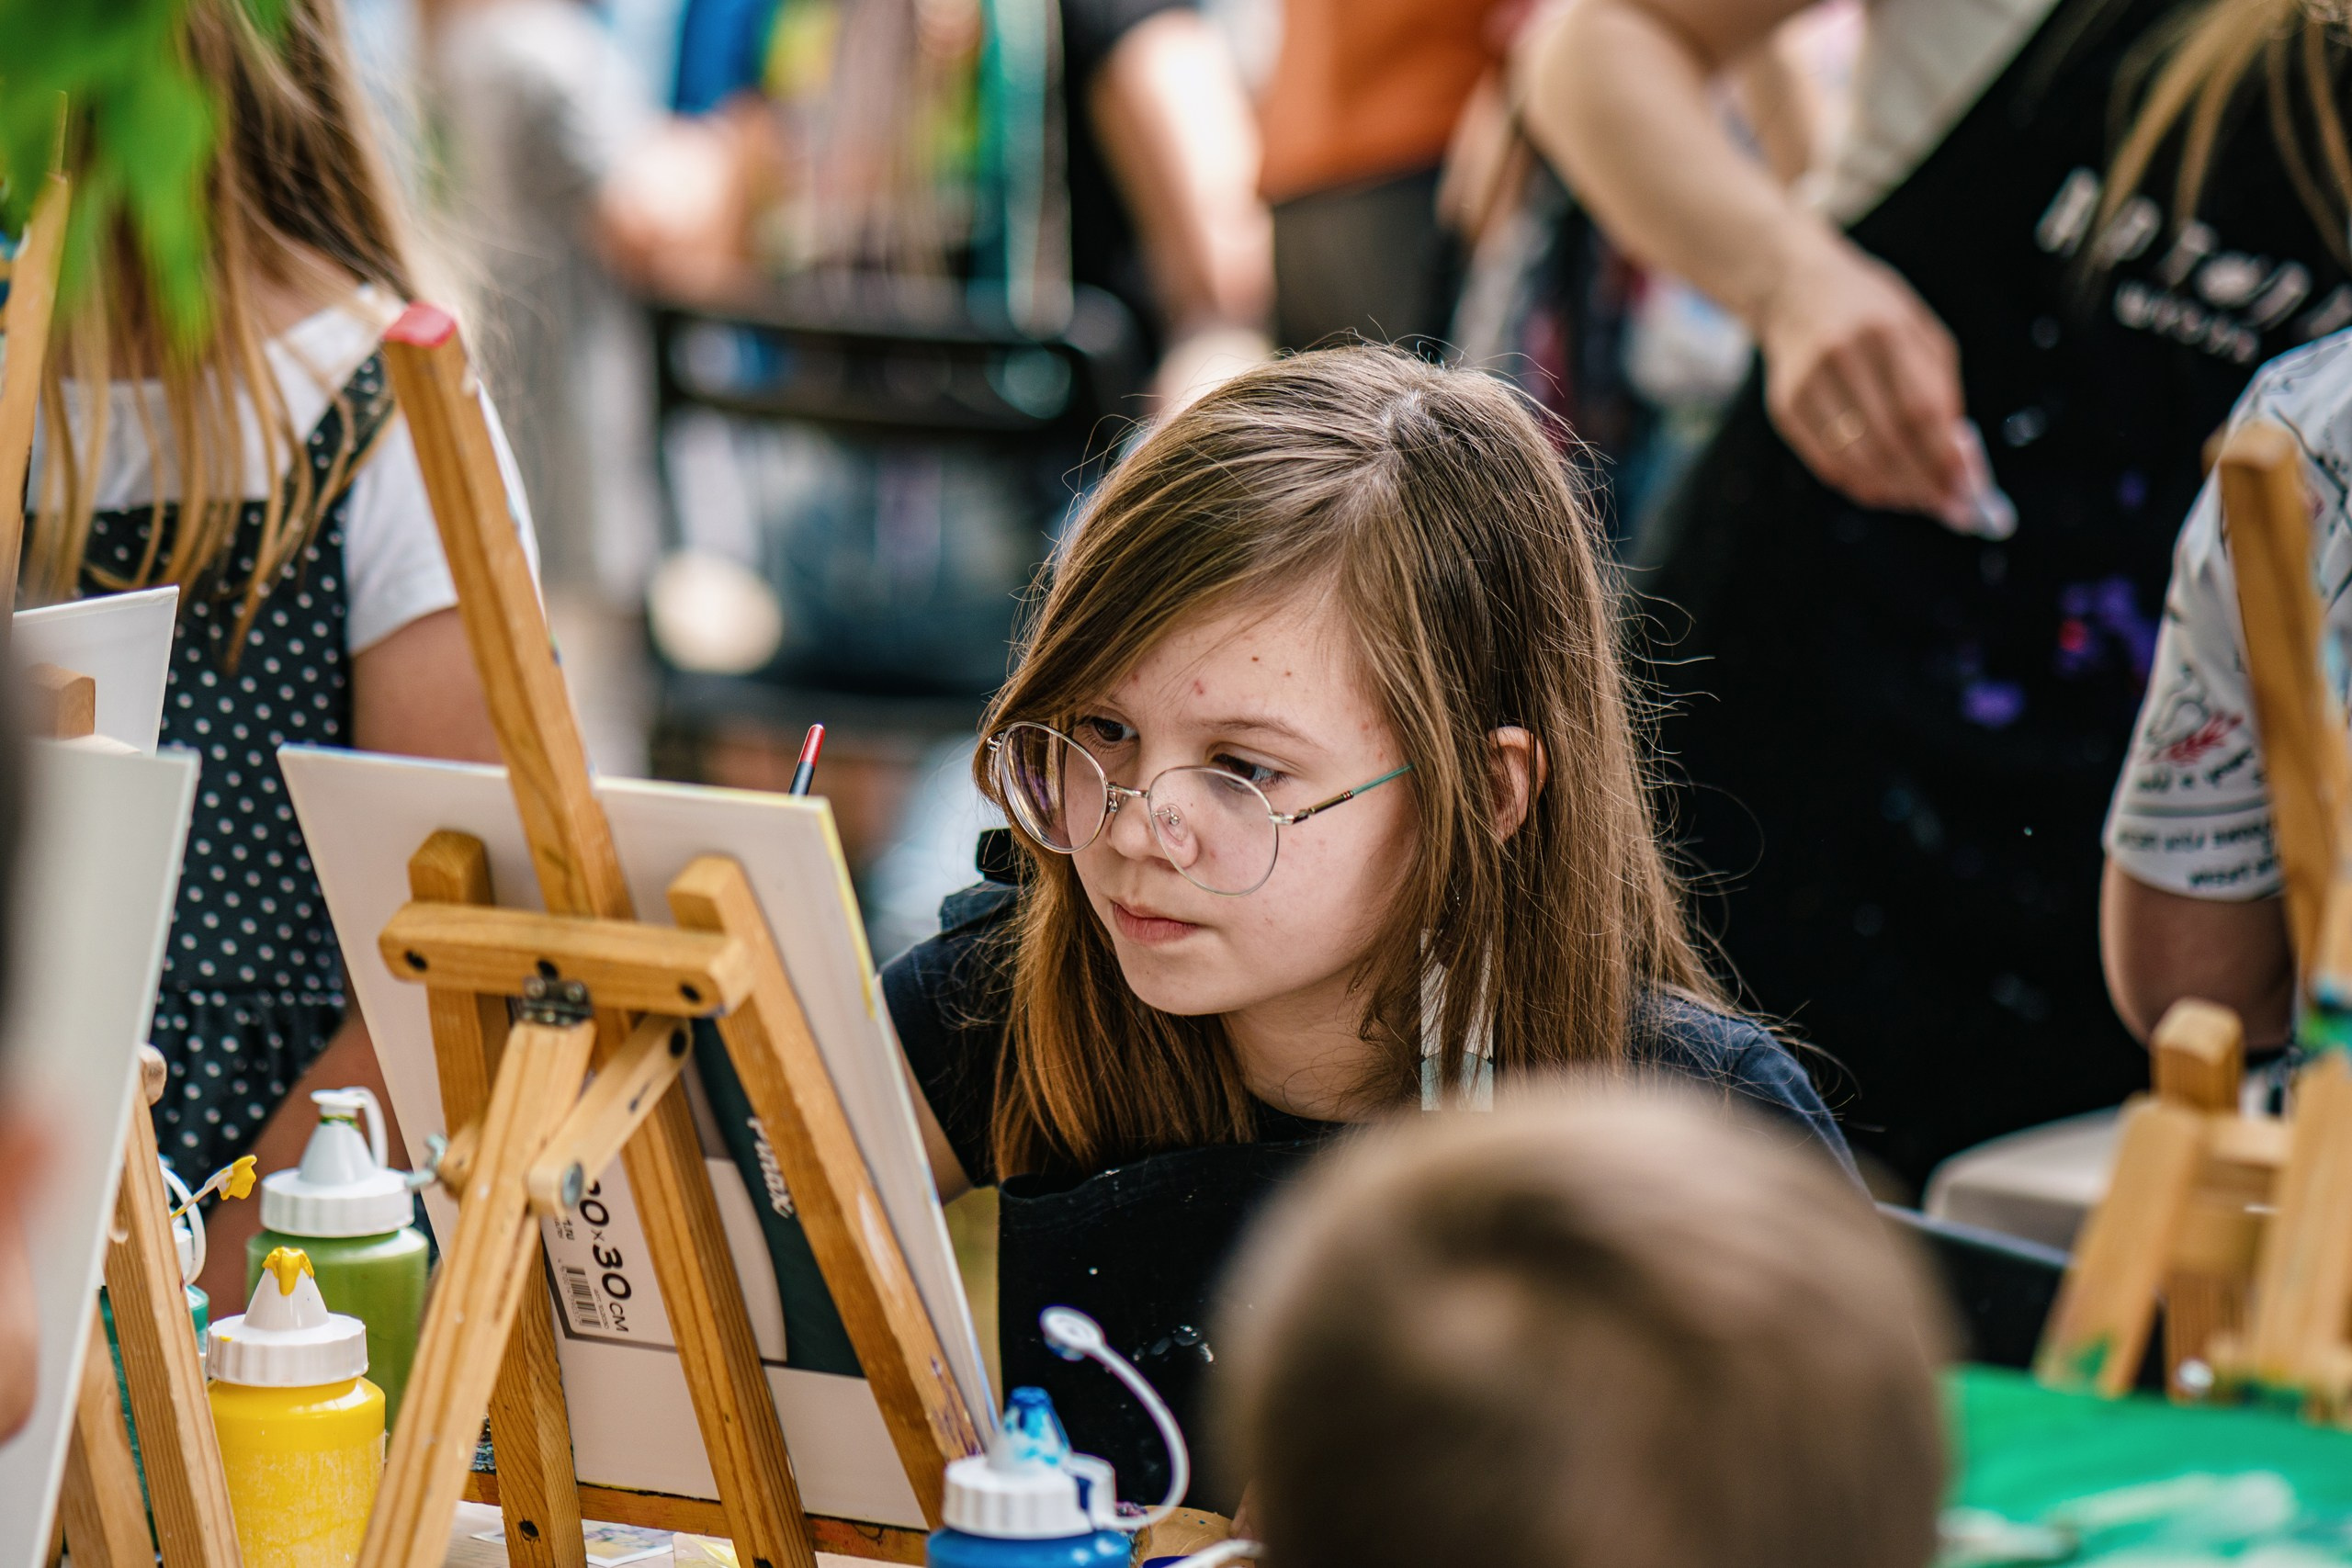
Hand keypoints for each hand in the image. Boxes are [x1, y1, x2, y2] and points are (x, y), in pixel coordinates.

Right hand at [1753, 227, 1966, 516]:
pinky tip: (1886, 487)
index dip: (1945, 458)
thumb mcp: (1919, 333)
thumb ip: (1940, 391)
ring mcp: (1806, 385)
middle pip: (1888, 443)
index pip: (1919, 411)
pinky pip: (1827, 463)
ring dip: (1896, 490)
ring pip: (1856, 460)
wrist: (1794, 290)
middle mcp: (1839, 357)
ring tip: (1923, 500)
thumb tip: (1956, 461)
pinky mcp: (1785, 408)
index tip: (1970, 489)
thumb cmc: (1872, 313)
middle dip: (1925, 484)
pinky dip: (1862, 484)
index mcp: (1883, 331)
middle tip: (1953, 507)